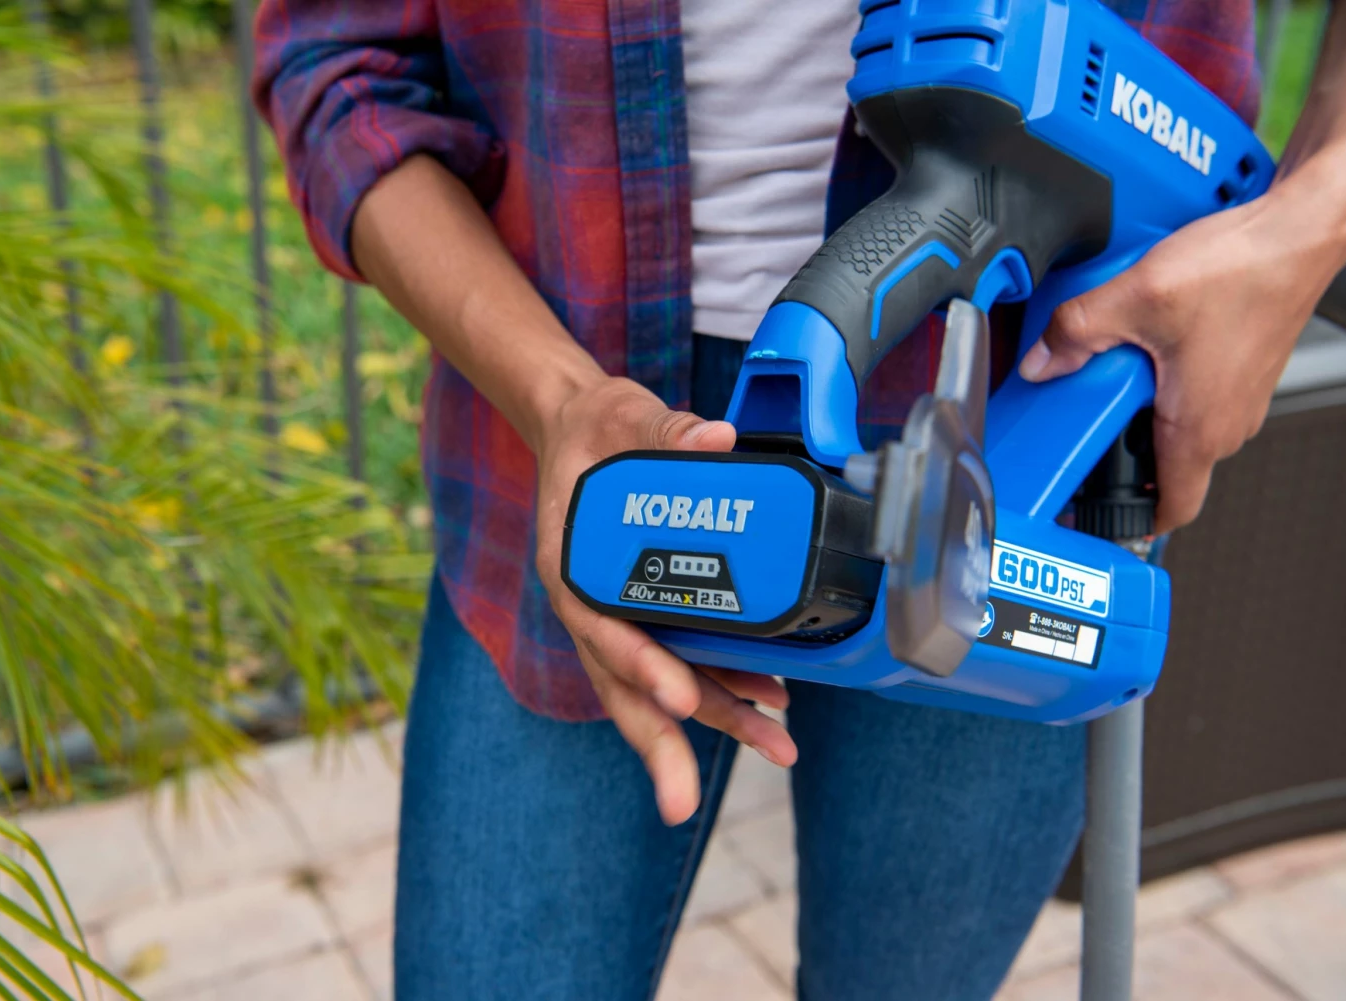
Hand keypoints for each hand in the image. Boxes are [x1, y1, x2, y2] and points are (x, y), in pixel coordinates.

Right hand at [533, 376, 798, 825]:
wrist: (582, 430)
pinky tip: (773, 705)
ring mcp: (620, 619)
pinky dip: (728, 688)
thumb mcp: (618, 411)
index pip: (599, 625)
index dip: (637, 662)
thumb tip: (715, 440)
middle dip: (659, 746)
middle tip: (683, 803)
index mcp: (569, 564)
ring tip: (776, 749)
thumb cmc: (595, 427)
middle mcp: (590, 605)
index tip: (679, 695)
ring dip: (717, 723)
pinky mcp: (650, 617)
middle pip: (622, 686)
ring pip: (660, 689)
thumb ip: (663, 426)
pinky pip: (687, 663)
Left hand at [1017, 183, 1345, 531]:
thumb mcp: (1136, 299)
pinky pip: (1193, 396)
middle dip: (1120, 453)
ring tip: (1109, 377)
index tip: (1094, 514)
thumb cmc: (1245, 269)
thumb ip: (1077, 332)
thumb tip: (1041, 361)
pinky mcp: (1242, 370)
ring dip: (1141, 411)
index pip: (1171, 509)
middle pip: (1164, 465)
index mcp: (1200, 428)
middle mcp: (1227, 423)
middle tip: (1082, 428)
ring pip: (1177, 426)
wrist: (1300, 229)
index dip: (1130, 520)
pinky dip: (1163, 383)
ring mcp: (1239, 398)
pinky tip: (1143, 344)